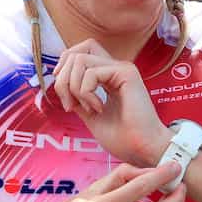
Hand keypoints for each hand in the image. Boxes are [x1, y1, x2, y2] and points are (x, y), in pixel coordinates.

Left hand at [51, 39, 172, 166]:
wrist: (142, 149)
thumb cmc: (123, 138)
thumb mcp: (90, 115)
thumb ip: (77, 97)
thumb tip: (59, 83)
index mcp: (108, 76)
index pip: (79, 54)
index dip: (63, 70)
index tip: (65, 98)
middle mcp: (115, 68)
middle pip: (76, 52)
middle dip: (63, 79)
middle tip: (70, 105)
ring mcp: (121, 68)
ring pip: (79, 59)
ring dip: (73, 87)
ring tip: (87, 108)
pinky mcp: (126, 73)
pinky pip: (91, 73)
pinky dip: (86, 93)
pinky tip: (99, 108)